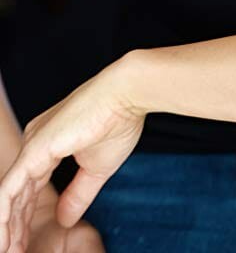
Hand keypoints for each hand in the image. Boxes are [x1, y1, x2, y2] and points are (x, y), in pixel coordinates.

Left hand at [0, 56, 144, 252]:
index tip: (25, 246)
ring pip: (9, 196)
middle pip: (16, 195)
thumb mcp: (97, 169)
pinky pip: (8, 191)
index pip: (28, 189)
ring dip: (7, 229)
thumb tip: (65, 221)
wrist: (126, 95)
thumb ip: (78, 194)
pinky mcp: (34, 150)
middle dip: (13, 229)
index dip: (25, 219)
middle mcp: (34, 144)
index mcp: (47, 145)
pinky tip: (4, 240)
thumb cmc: (117, 122)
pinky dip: (4, 218)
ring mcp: (31, 146)